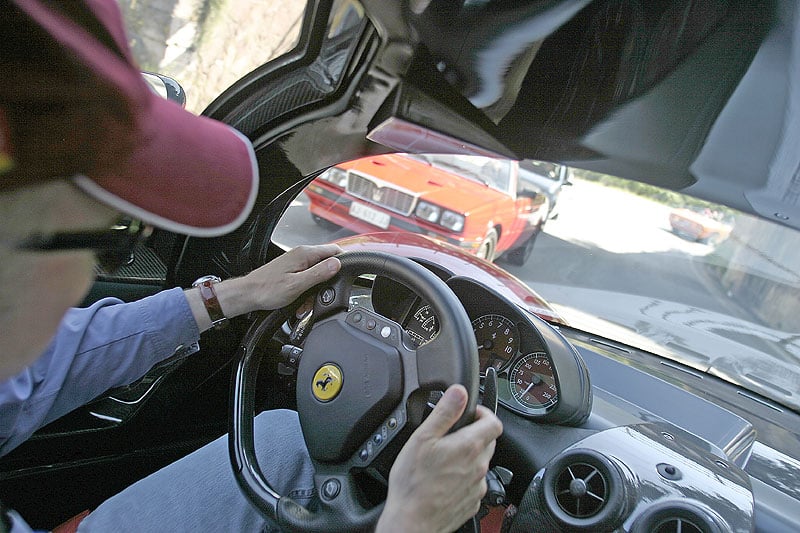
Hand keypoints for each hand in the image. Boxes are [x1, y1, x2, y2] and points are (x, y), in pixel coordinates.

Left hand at [189, 244, 341, 329]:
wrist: (248, 295)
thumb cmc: (267, 290)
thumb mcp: (297, 285)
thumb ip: (319, 273)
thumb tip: (337, 264)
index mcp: (304, 254)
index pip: (334, 250)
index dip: (343, 262)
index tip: (346, 275)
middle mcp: (301, 255)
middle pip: (326, 264)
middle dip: (327, 281)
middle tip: (321, 296)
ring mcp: (296, 262)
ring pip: (317, 274)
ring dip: (316, 289)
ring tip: (306, 303)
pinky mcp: (291, 271)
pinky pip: (307, 279)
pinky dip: (307, 291)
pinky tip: (300, 303)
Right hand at [376, 385, 502, 532]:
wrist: (412, 523)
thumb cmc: (413, 484)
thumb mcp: (423, 438)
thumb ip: (445, 412)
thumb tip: (459, 392)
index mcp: (469, 446)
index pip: (494, 422)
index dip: (483, 413)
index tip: (469, 413)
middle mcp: (479, 466)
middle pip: (489, 441)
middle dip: (475, 433)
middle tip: (452, 434)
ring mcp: (477, 487)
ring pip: (481, 463)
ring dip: (469, 455)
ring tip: (444, 457)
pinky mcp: (472, 502)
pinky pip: (474, 483)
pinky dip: (464, 476)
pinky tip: (444, 478)